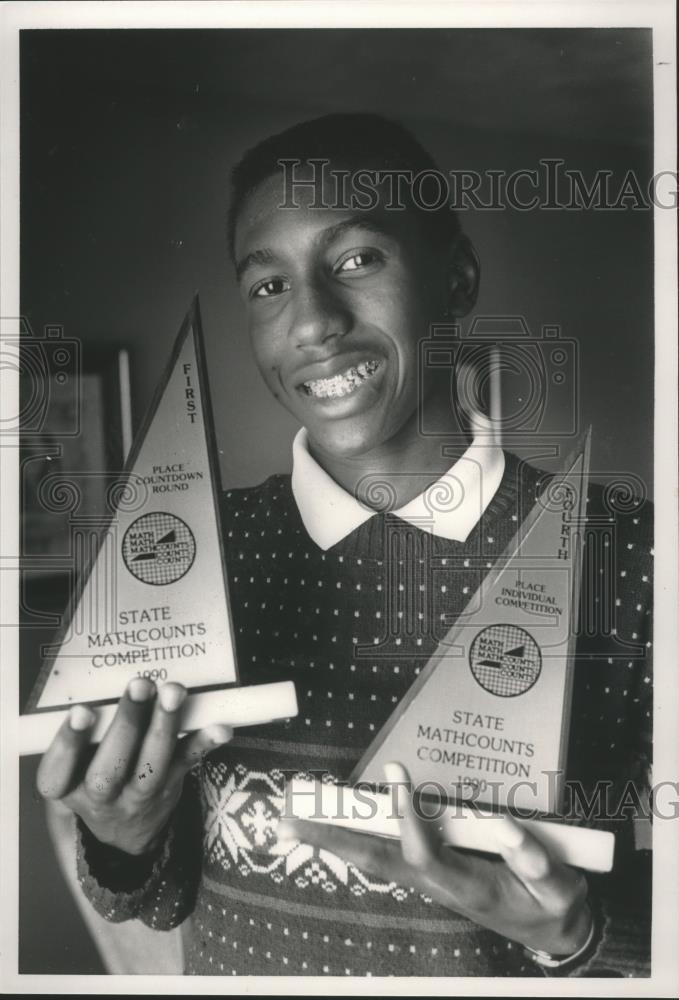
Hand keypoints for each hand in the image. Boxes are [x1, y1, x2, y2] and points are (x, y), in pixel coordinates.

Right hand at [36, 678, 231, 855]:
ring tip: (173, 691)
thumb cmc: (95, 774)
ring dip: (164, 726)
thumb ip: (83, 732)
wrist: (126, 828)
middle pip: (109, 770)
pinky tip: (220, 727)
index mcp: (67, 786)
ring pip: (151, 766)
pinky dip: (204, 743)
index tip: (81, 711)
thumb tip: (101, 682)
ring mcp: (139, 794)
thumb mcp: (75, 764)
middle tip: (139, 685)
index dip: (68, 742)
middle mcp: (100, 796)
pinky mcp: (170, 785)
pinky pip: (187, 763)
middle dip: (126, 725)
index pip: (57, 772)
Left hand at [278, 762, 591, 957]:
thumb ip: (533, 859)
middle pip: (377, 860)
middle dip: (333, 838)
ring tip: (295, 817)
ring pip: (375, 858)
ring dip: (335, 838)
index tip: (398, 772)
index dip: (408, 813)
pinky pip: (388, 853)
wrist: (555, 932)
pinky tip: (339, 821)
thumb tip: (502, 822)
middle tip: (289, 819)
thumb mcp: (559, 886)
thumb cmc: (554, 906)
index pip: (424, 850)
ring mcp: (432, 880)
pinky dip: (358, 837)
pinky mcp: (434, 873)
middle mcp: (438, 885)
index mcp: (466, 886)